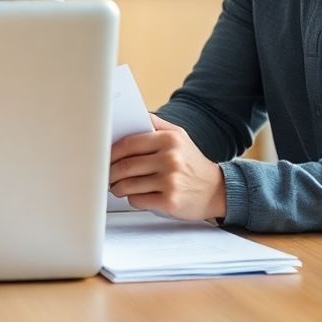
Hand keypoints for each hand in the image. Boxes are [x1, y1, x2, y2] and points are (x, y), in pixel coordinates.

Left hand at [108, 114, 226, 220]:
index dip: (111, 152)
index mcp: (169, 140)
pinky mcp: (170, 202)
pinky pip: (137, 200)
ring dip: (117, 187)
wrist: (217, 190)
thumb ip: (154, 124)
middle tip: (107, 175)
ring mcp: (170, 182)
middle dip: (110, 172)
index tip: (103, 156)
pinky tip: (136, 195)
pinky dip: (132, 199)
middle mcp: (170, 159)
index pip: (128, 143)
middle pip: (125, 166)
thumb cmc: (192, 162)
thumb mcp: (179, 136)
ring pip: (128, 185)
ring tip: (116, 187)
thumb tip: (127, 119)